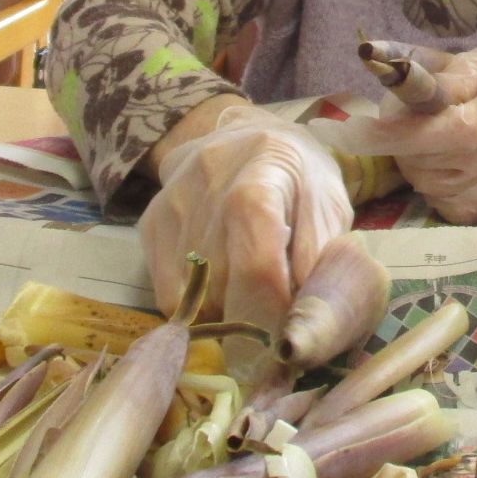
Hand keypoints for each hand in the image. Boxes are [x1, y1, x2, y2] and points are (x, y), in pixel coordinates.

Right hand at [137, 106, 352, 335]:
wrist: (243, 134)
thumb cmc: (298, 174)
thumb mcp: (328, 206)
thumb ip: (319, 260)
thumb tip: (303, 323)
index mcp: (259, 179)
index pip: (258, 267)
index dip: (274, 316)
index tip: (289, 343)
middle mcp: (205, 190)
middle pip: (224, 289)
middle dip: (253, 320)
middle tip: (276, 323)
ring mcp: (170, 208)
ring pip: (193, 299)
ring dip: (225, 314)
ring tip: (250, 293)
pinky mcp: (149, 225)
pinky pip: (169, 296)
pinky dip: (198, 306)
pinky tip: (221, 283)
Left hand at [322, 48, 476, 224]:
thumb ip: (424, 65)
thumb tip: (373, 54)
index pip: (426, 134)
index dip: (379, 134)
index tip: (334, 130)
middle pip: (417, 161)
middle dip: (400, 137)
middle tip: (411, 115)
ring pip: (423, 183)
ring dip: (416, 160)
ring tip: (439, 136)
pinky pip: (438, 201)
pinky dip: (434, 180)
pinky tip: (451, 161)